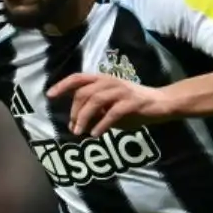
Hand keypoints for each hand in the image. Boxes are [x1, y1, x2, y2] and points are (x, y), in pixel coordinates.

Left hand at [45, 73, 175, 135]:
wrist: (162, 103)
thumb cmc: (136, 106)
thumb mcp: (112, 106)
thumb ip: (96, 110)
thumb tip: (77, 122)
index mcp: (104, 79)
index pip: (78, 78)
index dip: (62, 85)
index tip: (49, 96)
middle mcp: (110, 82)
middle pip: (84, 93)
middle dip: (74, 111)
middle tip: (72, 128)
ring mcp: (121, 91)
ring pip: (95, 101)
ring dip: (84, 118)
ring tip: (80, 133)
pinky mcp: (132, 102)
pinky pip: (112, 113)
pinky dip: (101, 124)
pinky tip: (96, 134)